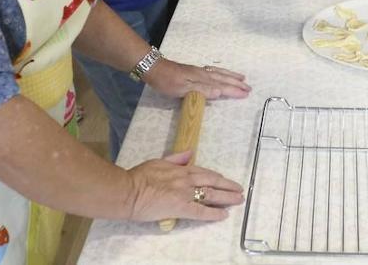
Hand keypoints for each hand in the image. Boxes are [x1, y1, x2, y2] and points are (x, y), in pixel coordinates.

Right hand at [125, 150, 243, 222]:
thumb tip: (189, 153)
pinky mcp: (181, 207)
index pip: (204, 172)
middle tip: (239, 190)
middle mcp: (186, 179)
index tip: (225, 180)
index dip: (217, 177)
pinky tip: (224, 215)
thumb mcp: (158, 161)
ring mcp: (185, 193)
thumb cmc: (138, 177)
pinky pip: (201, 211)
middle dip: (228, 186)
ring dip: (227, 197)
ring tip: (238, 200)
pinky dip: (214, 213)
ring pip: (211, 194)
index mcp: (181, 169)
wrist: (128, 190)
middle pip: (213, 181)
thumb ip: (175, 158)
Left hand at [145, 59, 250, 99]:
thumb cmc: (167, 82)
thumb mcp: (183, 89)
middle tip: (249, 88)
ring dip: (231, 77)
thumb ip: (202, 90)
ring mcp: (199, 71)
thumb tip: (220, 92)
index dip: (234, 90)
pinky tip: (221, 73)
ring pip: (219, 74)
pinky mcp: (194, 71)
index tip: (246, 94)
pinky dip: (221, 72)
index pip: (222, 86)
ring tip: (241, 78)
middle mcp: (203, 74)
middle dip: (236, 83)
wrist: (154, 68)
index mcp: (202, 79)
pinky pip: (213, 71)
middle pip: (223, 79)